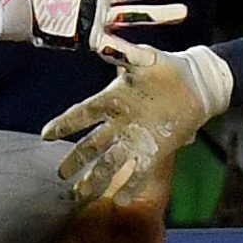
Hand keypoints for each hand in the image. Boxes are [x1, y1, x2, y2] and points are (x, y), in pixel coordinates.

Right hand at [41, 41, 232, 203]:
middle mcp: (119, 123)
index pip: (82, 114)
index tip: (46, 135)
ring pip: (109, 162)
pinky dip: (129, 186)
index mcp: (112, 99)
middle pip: (91, 145)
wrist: (196, 84)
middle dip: (76, 160)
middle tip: (61, 175)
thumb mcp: (144, 58)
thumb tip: (101, 41)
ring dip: (95, 178)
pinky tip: (119, 201)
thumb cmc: (166, 68)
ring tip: (81, 194)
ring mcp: (135, 139)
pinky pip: (138, 171)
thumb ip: (123, 54)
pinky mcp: (154, 150)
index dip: (64, 125)